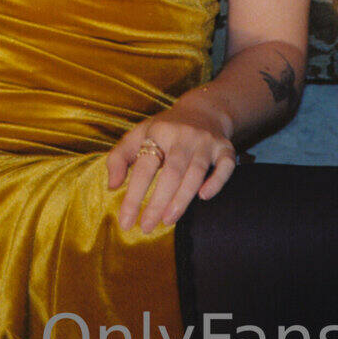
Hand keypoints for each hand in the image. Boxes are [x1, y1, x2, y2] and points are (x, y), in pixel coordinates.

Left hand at [105, 97, 237, 236]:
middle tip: (146, 227)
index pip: (144, 166)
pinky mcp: (225, 147)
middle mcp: (183, 135)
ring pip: (195, 172)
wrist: (203, 110)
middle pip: (171, 172)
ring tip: (167, 221)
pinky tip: (204, 196)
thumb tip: (112, 186)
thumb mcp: (138, 135)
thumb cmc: (165, 130)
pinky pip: (225, 166)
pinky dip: (216, 181)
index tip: (126, 222)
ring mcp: (206, 141)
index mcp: (159, 131)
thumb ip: (119, 158)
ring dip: (181, 199)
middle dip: (158, 202)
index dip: (134, 195)